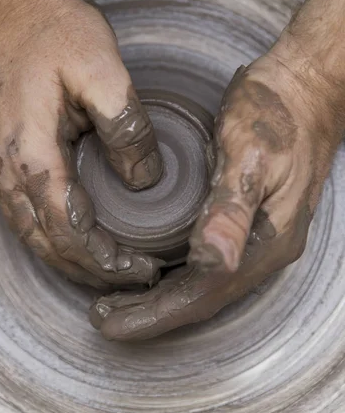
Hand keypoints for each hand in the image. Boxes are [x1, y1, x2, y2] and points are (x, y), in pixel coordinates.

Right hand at [0, 0, 162, 289]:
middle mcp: (6, 166)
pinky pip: (23, 212)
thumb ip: (127, 130)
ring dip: (68, 258)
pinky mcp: (2, 152)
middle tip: (132, 278)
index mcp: (32, 151)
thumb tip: (143, 179)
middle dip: (89, 269)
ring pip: (30, 233)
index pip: (68, 230)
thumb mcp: (104, 71)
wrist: (9, 1)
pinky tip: (74, 239)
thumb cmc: (53, 29)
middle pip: (45, 243)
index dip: (105, 259)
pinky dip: (51, 236)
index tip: (141, 268)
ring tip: (107, 269)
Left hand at [90, 41, 339, 338]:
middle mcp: (265, 248)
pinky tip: (154, 270)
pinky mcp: (249, 222)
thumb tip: (215, 260)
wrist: (306, 89)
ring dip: (162, 299)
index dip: (157, 313)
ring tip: (119, 303)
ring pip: (204, 284)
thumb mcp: (251, 154)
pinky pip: (209, 263)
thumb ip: (233, 207)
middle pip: (202, 297)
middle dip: (152, 314)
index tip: (114, 323)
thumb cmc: (277, 113)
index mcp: (268, 240)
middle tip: (105, 318)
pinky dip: (177, 275)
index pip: (205, 293)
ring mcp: (259, 237)